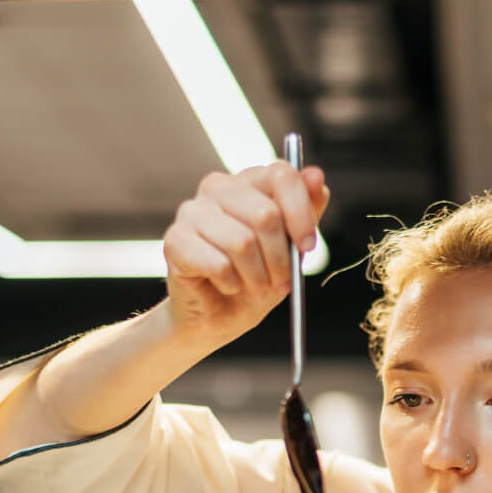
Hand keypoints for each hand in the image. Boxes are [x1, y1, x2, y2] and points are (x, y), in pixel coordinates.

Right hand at [160, 163, 329, 349]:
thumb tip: (316, 176)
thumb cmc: (255, 279)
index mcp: (249, 182)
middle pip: (264, 214)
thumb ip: (306, 212)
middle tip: (282, 282)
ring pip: (242, 242)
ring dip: (257, 276)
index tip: (307, 246)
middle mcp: (218, 188)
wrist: (218, 317)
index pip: (280, 175)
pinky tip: (228, 286)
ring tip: (255, 287)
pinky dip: (231, 284)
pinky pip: (218, 264)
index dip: (301, 213)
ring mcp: (192, 211)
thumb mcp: (291, 248)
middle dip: (280, 258)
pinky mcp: (175, 241)